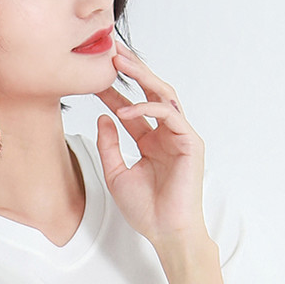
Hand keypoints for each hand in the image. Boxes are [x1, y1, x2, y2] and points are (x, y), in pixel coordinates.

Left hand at [94, 43, 209, 248]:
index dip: (113, 91)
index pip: (131, 108)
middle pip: (150, 93)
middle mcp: (167, 134)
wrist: (165, 231)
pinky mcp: (190, 143)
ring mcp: (180, 136)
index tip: (94, 77)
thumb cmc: (145, 209)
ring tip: (119, 63)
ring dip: (142, 76)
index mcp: (151, 142)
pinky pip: (169, 116)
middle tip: (111, 52)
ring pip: (163, 95)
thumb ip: (109, 145)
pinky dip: (147, 109)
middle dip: (132, 70)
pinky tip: (126, 110)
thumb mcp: (116, 173)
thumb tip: (103, 117)